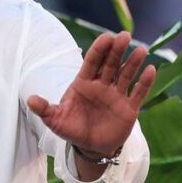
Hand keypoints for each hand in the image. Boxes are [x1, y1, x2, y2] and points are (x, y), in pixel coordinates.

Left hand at [26, 32, 155, 155]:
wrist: (90, 146)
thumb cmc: (72, 128)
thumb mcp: (56, 120)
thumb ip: (45, 109)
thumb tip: (30, 100)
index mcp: (83, 83)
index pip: (92, 61)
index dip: (99, 49)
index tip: (107, 37)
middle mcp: (102, 85)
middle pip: (110, 63)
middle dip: (117, 50)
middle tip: (124, 36)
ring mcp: (116, 95)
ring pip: (126, 74)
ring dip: (133, 62)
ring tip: (141, 50)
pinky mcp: (129, 107)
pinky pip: (138, 92)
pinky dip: (145, 82)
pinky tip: (151, 69)